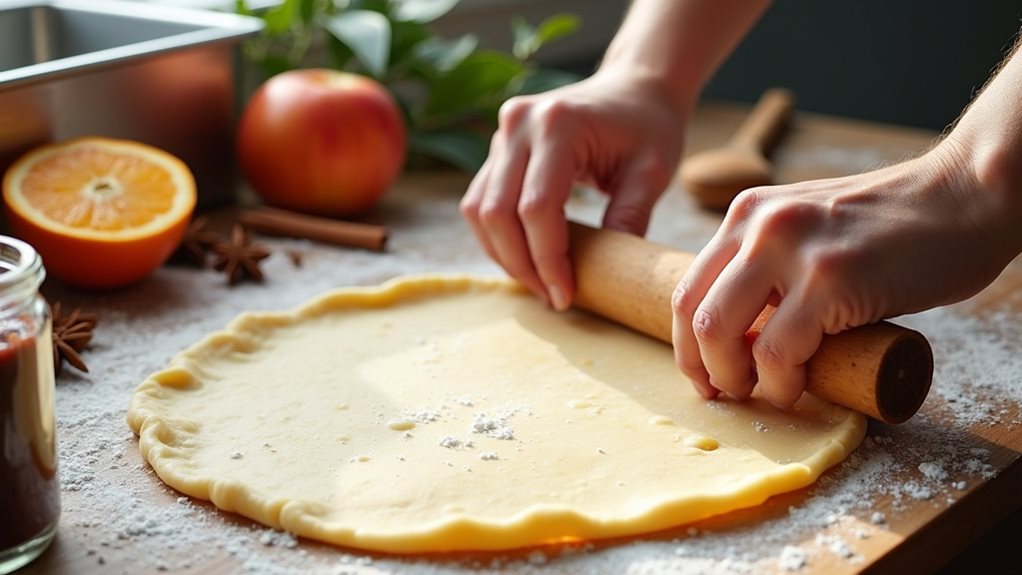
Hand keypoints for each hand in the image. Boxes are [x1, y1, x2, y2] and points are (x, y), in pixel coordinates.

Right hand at [460, 71, 687, 309]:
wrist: (634, 87)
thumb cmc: (648, 127)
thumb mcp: (652, 173)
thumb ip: (629, 219)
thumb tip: (610, 277)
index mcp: (559, 124)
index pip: (537, 207)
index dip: (547, 259)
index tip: (565, 294)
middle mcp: (520, 124)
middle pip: (498, 213)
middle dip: (521, 265)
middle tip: (551, 296)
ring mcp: (502, 133)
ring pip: (479, 210)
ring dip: (503, 255)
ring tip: (539, 282)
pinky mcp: (497, 147)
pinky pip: (481, 201)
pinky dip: (497, 237)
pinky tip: (526, 258)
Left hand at [671, 141, 1018, 406]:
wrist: (966, 196)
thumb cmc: (894, 229)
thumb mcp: (810, 231)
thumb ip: (769, 268)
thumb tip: (739, 338)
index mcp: (748, 213)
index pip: (687, 287)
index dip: (687, 344)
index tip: (704, 375)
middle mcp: (759, 223)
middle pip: (692, 313)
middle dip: (702, 367)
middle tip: (727, 394)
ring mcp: (791, 248)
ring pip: (720, 333)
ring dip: (735, 379)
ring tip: (766, 393)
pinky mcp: (829, 278)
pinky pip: (778, 353)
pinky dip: (781, 384)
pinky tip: (798, 388)